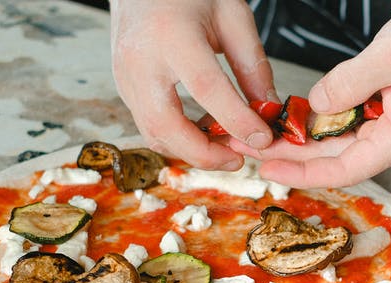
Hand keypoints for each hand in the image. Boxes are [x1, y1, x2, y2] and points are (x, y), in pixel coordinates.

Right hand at [110, 0, 277, 169]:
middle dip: (205, 154)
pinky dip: (178, 138)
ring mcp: (124, 76)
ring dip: (191, 151)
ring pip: (154, 134)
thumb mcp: (232, 16)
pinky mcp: (123, 87)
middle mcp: (140, 60)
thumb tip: (267, 111)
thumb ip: (252, 65)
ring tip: (225, 147)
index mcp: (171, 35)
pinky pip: (149, 125)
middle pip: (167, 126)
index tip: (262, 138)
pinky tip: (204, 132)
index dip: (237, 120)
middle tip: (238, 158)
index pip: (207, 88)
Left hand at [231, 0, 390, 187]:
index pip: (346, 169)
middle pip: (341, 161)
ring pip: (346, 146)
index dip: (303, 172)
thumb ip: (348, 83)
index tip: (268, 166)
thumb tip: (314, 107)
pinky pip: (357, 128)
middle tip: (253, 150)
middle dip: (297, 158)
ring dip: (309, 143)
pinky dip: (327, 126)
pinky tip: (299, 120)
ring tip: (268, 135)